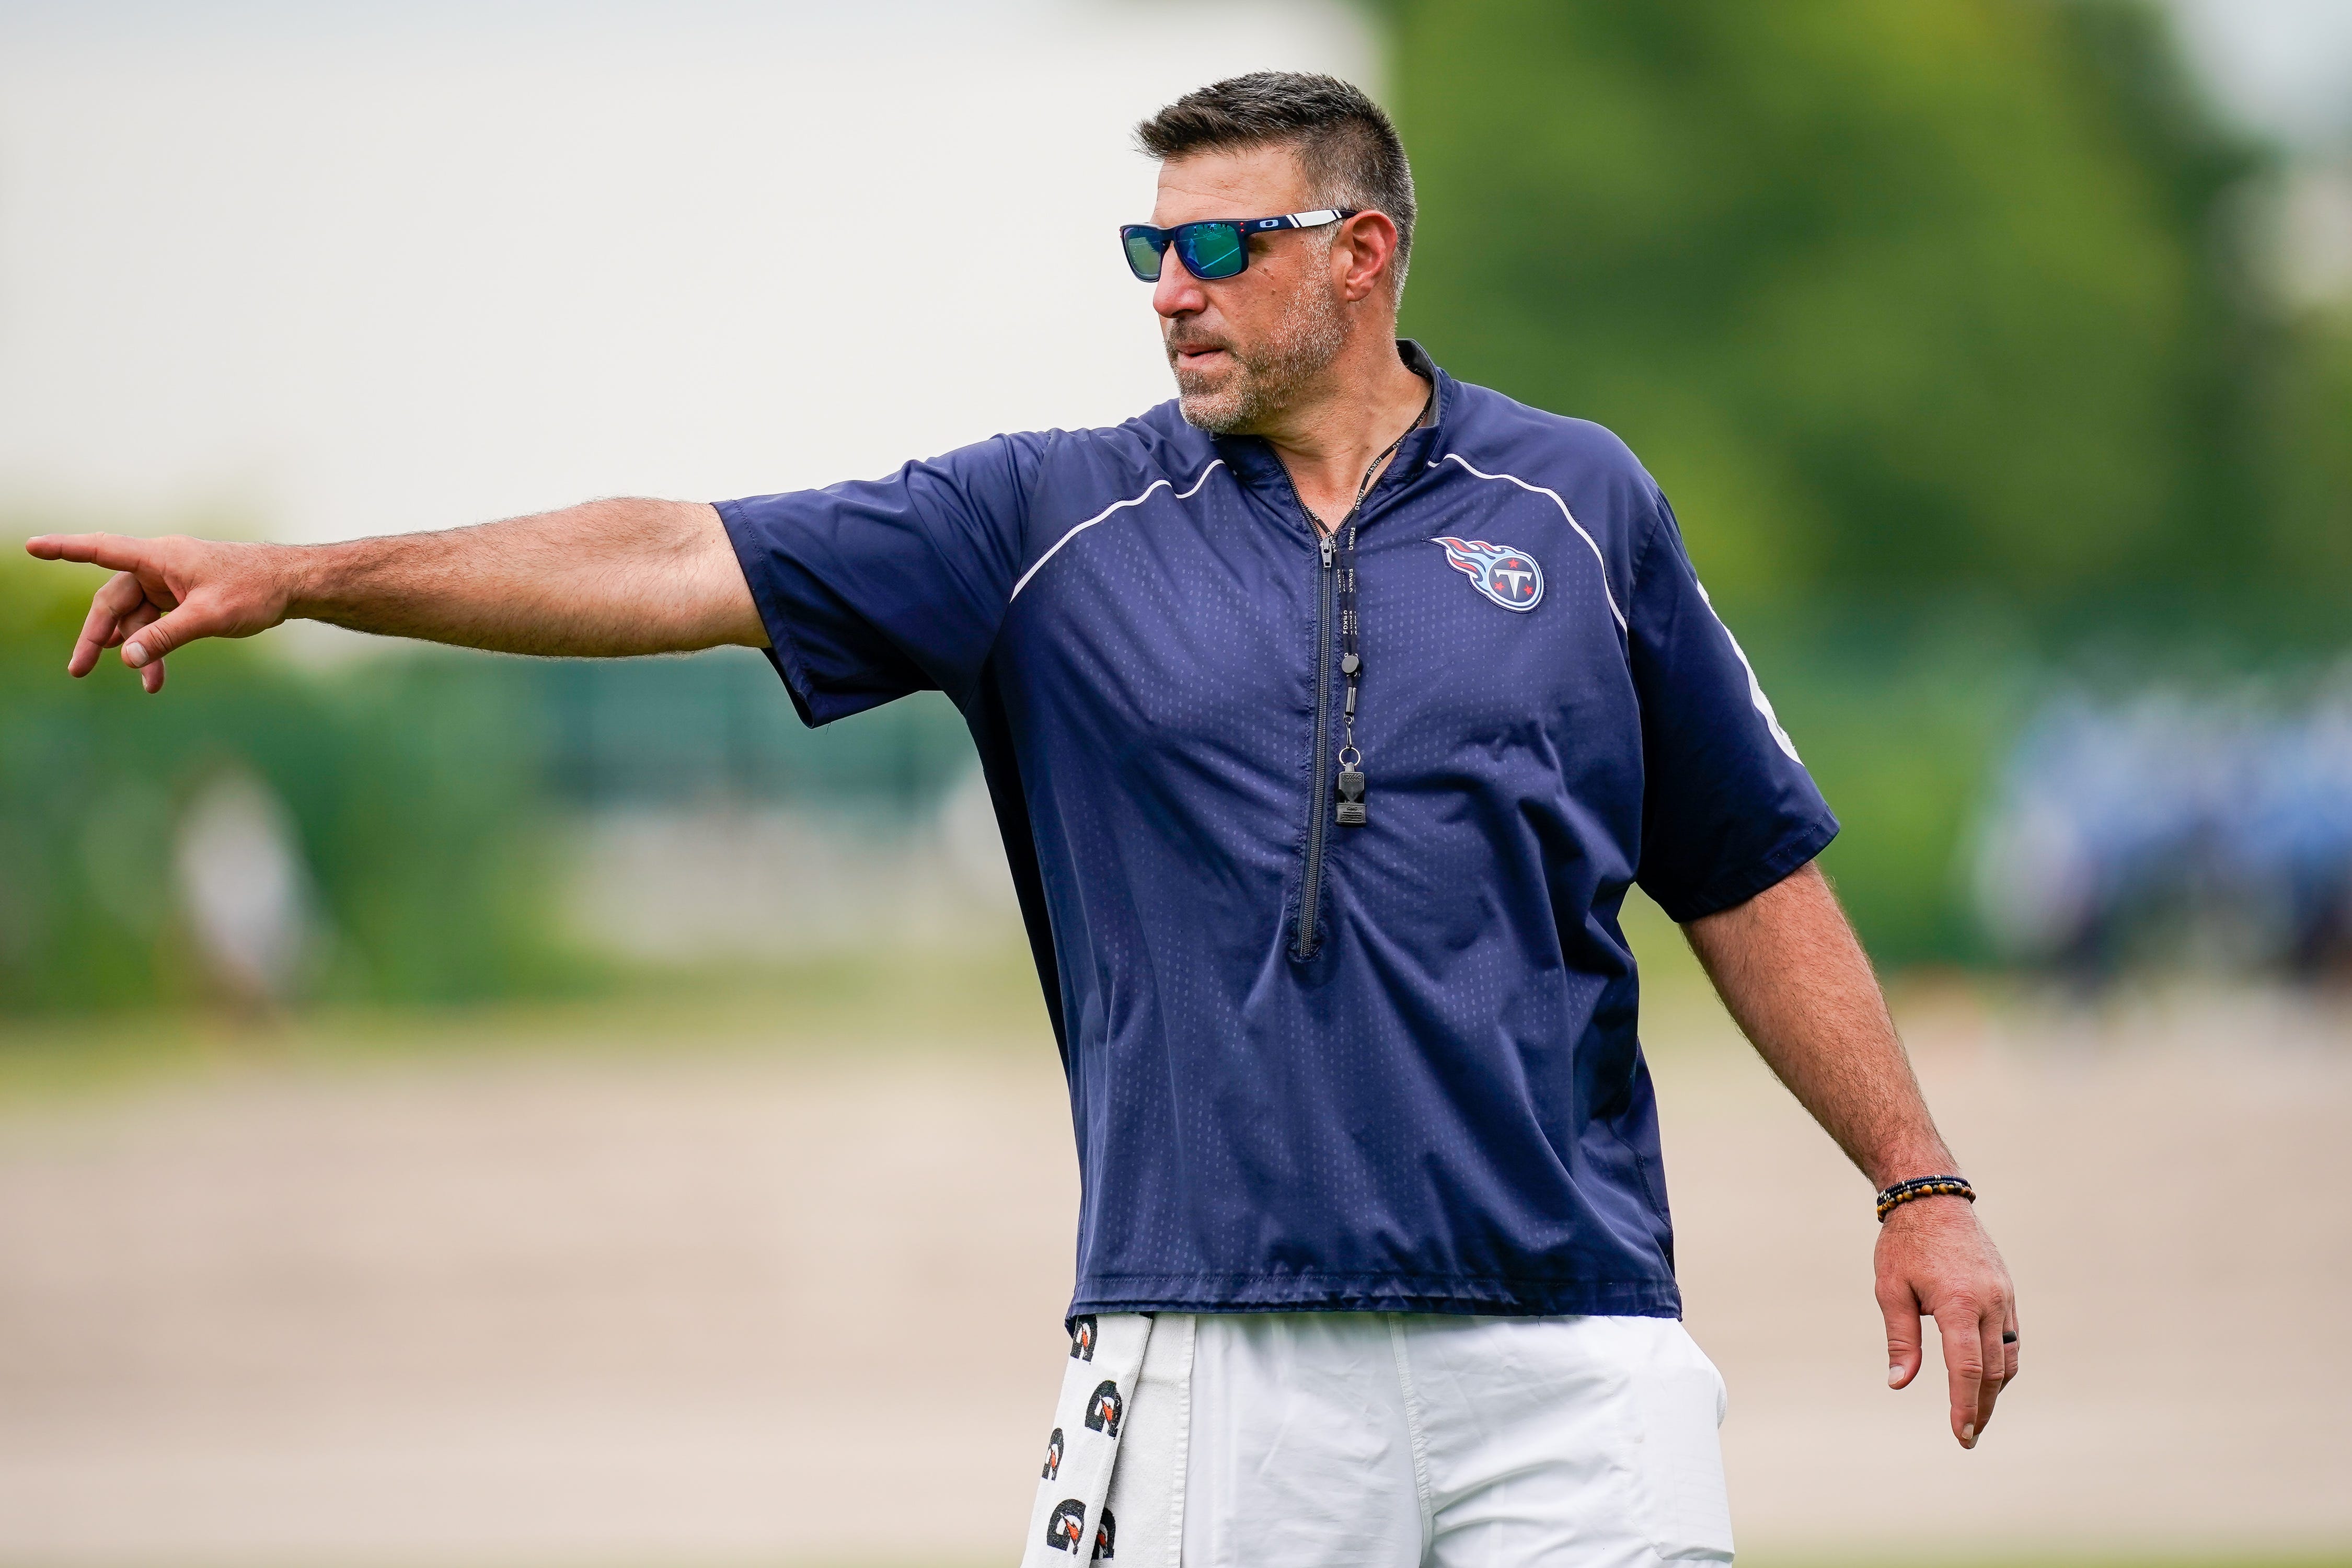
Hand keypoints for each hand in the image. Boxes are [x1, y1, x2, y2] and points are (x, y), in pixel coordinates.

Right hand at [23, 534, 292, 693]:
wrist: (293, 585)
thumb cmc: (255, 591)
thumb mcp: (209, 617)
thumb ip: (165, 637)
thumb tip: (125, 657)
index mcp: (161, 557)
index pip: (103, 550)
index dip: (66, 548)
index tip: (33, 545)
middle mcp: (161, 566)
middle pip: (115, 600)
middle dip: (97, 636)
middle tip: (78, 670)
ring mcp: (172, 582)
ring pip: (137, 617)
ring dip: (136, 649)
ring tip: (146, 684)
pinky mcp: (184, 597)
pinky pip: (158, 622)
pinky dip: (155, 646)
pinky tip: (154, 676)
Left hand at [1875, 1194, 2016, 1447]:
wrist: (1932, 1198)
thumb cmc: (1903, 1244)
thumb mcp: (1890, 1290)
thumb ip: (1901, 1339)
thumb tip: (1899, 1384)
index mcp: (1959, 1303)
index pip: (1966, 1369)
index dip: (1964, 1406)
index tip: (1960, 1434)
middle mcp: (1990, 1302)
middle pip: (1992, 1371)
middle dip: (1981, 1408)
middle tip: (1968, 1437)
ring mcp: (2004, 1297)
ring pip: (2007, 1357)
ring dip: (1994, 1389)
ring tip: (1976, 1414)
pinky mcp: (2007, 1292)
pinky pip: (2010, 1338)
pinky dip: (2000, 1363)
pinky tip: (1985, 1377)